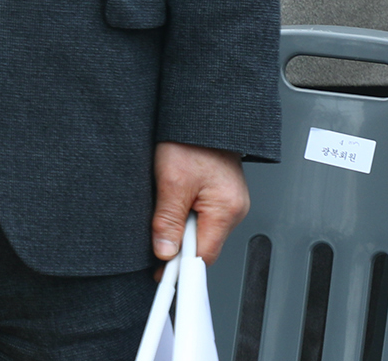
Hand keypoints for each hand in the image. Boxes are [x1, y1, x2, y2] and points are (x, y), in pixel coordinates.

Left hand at [153, 142, 248, 263]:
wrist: (202, 114)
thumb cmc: (190, 140)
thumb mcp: (171, 180)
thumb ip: (168, 219)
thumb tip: (165, 250)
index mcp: (226, 209)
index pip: (204, 255)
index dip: (181, 266)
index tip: (161, 273)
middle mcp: (234, 209)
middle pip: (203, 244)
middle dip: (178, 245)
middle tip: (153, 239)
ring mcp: (230, 201)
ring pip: (201, 229)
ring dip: (179, 226)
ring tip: (163, 207)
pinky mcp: (221, 193)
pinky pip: (202, 214)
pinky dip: (185, 213)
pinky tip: (172, 201)